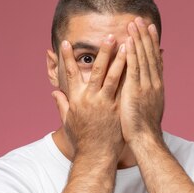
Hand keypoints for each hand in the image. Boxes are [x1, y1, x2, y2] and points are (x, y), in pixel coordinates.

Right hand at [51, 35, 126, 158]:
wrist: (96, 157)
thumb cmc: (82, 140)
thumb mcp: (68, 121)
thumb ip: (62, 104)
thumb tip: (55, 92)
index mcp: (77, 99)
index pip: (71, 73)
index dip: (68, 58)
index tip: (66, 42)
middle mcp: (91, 99)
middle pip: (98, 70)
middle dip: (104, 52)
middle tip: (110, 36)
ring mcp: (107, 104)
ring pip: (116, 77)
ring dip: (121, 59)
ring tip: (128, 44)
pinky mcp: (119, 110)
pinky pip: (127, 89)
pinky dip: (133, 76)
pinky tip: (138, 66)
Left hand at [120, 17, 164, 145]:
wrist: (146, 140)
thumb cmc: (143, 129)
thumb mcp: (147, 108)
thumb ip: (145, 94)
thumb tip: (144, 88)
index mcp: (156, 87)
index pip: (155, 60)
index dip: (152, 44)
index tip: (150, 30)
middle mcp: (154, 83)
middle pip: (150, 54)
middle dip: (146, 36)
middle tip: (142, 19)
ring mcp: (146, 85)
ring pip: (143, 57)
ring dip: (139, 39)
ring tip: (135, 23)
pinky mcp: (136, 90)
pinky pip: (134, 67)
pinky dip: (132, 52)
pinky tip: (129, 40)